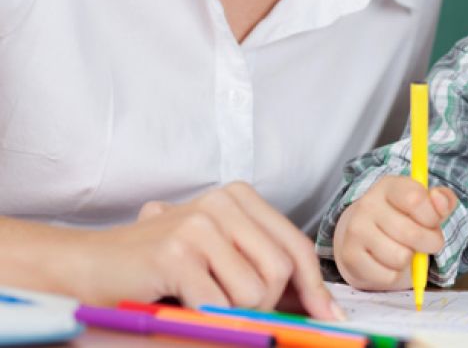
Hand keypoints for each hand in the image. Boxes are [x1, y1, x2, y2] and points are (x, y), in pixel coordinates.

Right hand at [77, 181, 340, 318]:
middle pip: (281, 271)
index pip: (295, 245)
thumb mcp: (218, 255)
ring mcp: (201, 224)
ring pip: (253, 292)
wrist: (90, 265)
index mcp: (239, 197)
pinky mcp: (178, 252)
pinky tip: (179, 303)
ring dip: (230, 314)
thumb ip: (259, 265)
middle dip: (265, 306)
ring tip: (198, 300)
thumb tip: (314, 302)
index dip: (314, 287)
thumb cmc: (159, 268)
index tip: (328, 318)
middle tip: (232, 313)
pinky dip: (203, 318)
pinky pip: (217, 307)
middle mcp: (224, 202)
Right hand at [332, 175, 456, 290]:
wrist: (361, 238)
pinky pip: (388, 276)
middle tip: (426, 243)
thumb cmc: (401, 220)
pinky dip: (395, 275)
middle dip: (429, 244)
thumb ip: (443, 201)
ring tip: (403, 250)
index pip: (416, 198)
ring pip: (401, 257)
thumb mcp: (424, 205)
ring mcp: (356, 230)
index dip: (432, 216)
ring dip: (409, 260)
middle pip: (412, 233)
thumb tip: (440, 199)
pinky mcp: (350, 257)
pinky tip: (387, 263)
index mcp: (388, 186)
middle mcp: (368, 204)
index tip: (433, 222)